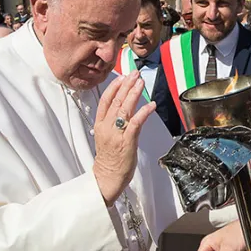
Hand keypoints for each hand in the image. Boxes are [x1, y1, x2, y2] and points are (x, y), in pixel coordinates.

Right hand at [93, 70, 156, 205]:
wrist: (107, 177)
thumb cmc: (110, 159)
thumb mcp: (108, 137)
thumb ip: (116, 123)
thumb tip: (129, 111)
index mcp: (100, 125)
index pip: (105, 101)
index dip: (113, 87)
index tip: (121, 77)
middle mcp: (107, 127)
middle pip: (116, 101)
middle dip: (126, 85)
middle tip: (135, 73)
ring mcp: (116, 133)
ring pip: (125, 108)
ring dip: (134, 94)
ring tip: (141, 83)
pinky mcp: (127, 141)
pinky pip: (136, 123)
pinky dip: (144, 112)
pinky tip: (151, 104)